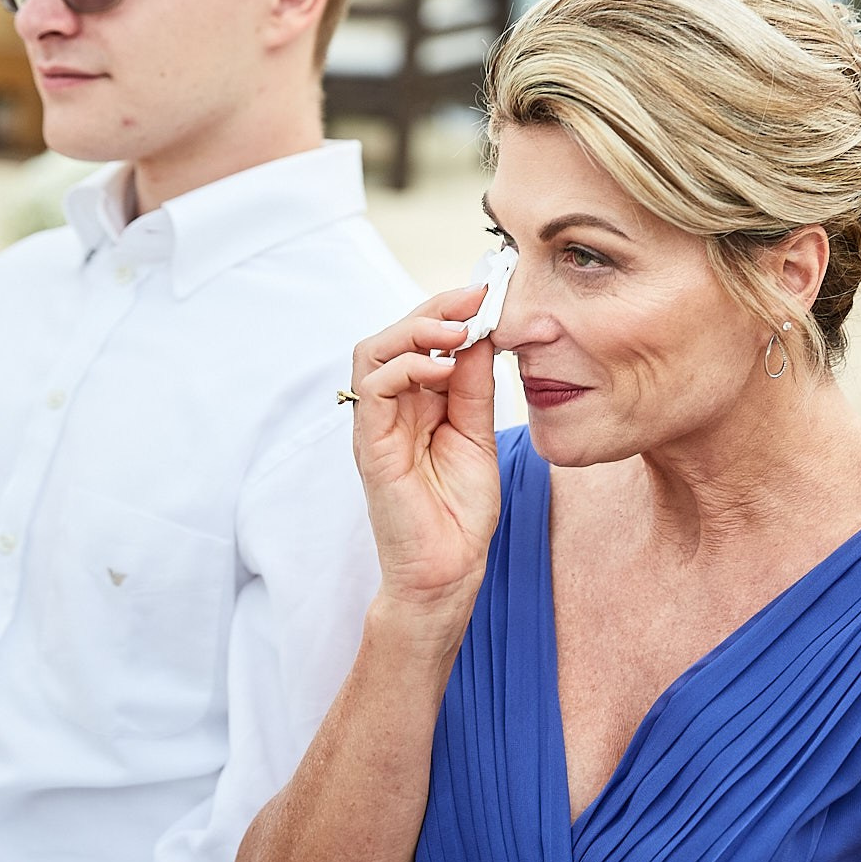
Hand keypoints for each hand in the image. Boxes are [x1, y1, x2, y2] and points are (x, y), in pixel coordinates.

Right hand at [350, 285, 502, 639]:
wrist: (450, 568)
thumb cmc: (461, 510)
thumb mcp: (479, 433)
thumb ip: (475, 385)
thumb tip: (483, 331)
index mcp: (418, 401)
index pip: (421, 339)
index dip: (450, 311)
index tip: (489, 292)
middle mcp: (392, 407)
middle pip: (393, 335)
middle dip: (434, 309)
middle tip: (476, 298)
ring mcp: (378, 425)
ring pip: (374, 351)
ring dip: (415, 331)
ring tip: (457, 331)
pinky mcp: (371, 445)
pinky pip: (374, 390)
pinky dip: (406, 368)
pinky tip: (441, 369)